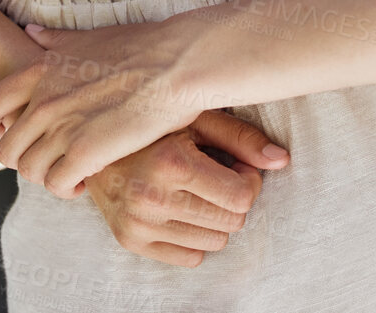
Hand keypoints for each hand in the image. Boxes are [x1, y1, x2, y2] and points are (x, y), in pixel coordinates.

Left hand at [0, 20, 282, 197]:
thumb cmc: (143, 47)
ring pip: (30, 171)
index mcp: (41, 70)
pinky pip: (56, 184)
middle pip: (7, 148)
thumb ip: (54, 41)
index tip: (4, 134)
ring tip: (72, 172)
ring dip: (48, 176)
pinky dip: (67, 188)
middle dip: (25, 159)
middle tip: (51, 160)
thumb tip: (30, 32)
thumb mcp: (89, 37)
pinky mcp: (85, 153)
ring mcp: (62, 127)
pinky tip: (86, 180)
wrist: (177, 63)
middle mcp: (43, 100)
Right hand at [86, 109, 285, 266]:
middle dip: (233, 199)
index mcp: (172, 163)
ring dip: (214, 217)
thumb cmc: (153, 125)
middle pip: (232, 222)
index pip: (241, 197)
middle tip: (216, 176)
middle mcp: (152, 198)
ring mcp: (139, 224)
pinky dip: (194, 236)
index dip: (248, 181)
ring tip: (195, 190)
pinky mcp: (130, 241)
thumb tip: (282, 161)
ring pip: (215, 241)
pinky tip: (179, 208)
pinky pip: (191, 257)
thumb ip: (241, 138)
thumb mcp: (196, 118)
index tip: (235, 166)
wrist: (92, 143)